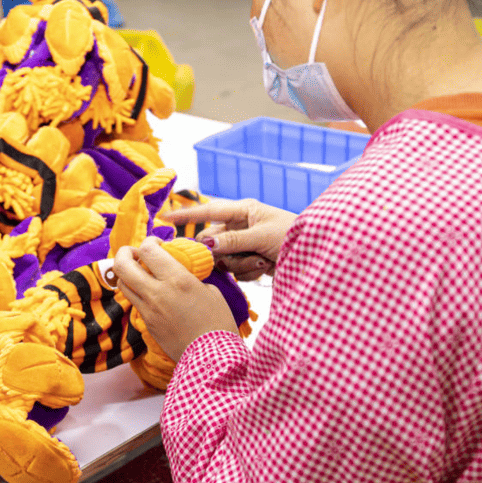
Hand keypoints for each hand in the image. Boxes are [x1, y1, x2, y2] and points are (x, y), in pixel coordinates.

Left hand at [114, 237, 237, 362]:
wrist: (211, 357)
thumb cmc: (218, 323)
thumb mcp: (210, 291)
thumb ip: (190, 278)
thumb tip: (181, 272)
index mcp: (176, 279)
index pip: (148, 250)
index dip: (149, 241)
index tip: (157, 243)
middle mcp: (157, 292)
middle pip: (122, 265)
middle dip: (124, 253)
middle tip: (134, 252)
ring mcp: (148, 309)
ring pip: (122, 284)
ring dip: (127, 273)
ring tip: (139, 271)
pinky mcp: (147, 324)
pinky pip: (134, 301)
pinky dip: (137, 291)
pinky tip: (150, 292)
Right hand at [161, 198, 296, 280]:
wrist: (317, 257)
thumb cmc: (292, 237)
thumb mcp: (261, 236)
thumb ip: (232, 240)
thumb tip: (206, 244)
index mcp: (244, 210)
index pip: (208, 210)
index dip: (186, 216)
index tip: (164, 218)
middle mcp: (241, 226)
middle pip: (214, 241)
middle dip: (225, 252)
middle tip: (243, 255)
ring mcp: (245, 245)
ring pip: (224, 258)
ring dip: (242, 264)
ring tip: (263, 261)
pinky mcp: (251, 261)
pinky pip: (236, 270)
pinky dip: (249, 272)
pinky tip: (266, 267)